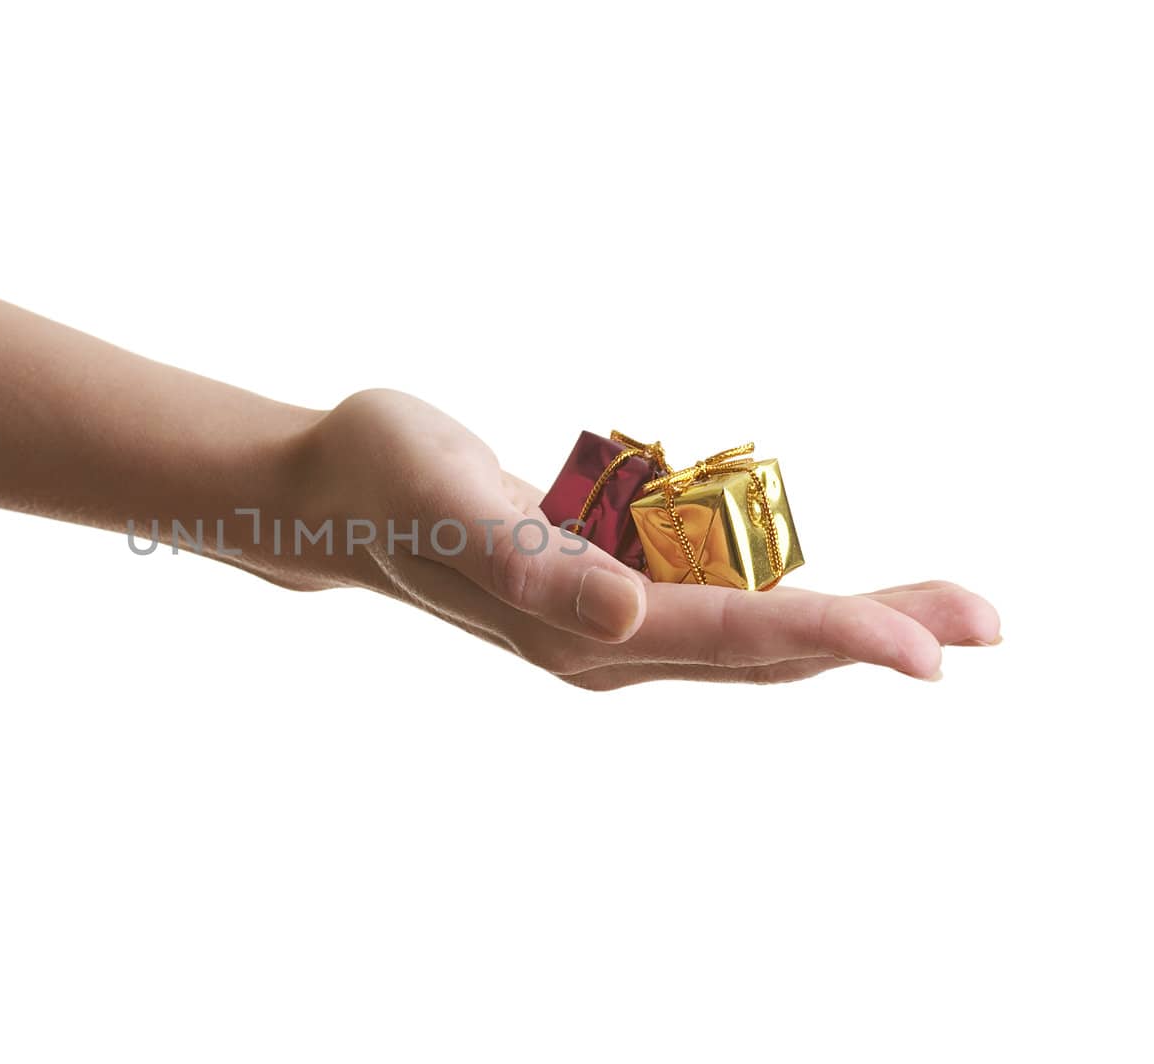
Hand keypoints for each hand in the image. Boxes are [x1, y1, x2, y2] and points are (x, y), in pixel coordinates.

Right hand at [304, 389, 999, 687]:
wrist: (330, 491)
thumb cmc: (386, 479)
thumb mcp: (452, 505)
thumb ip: (536, 569)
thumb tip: (628, 626)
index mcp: (581, 632)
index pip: (734, 636)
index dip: (838, 635)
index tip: (933, 646)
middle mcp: (608, 644)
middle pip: (767, 645)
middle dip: (875, 632)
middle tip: (984, 620)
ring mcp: (609, 624)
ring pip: (751, 631)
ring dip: (846, 619)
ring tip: (940, 609)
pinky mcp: (604, 590)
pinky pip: (717, 604)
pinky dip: (787, 596)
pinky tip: (827, 586)